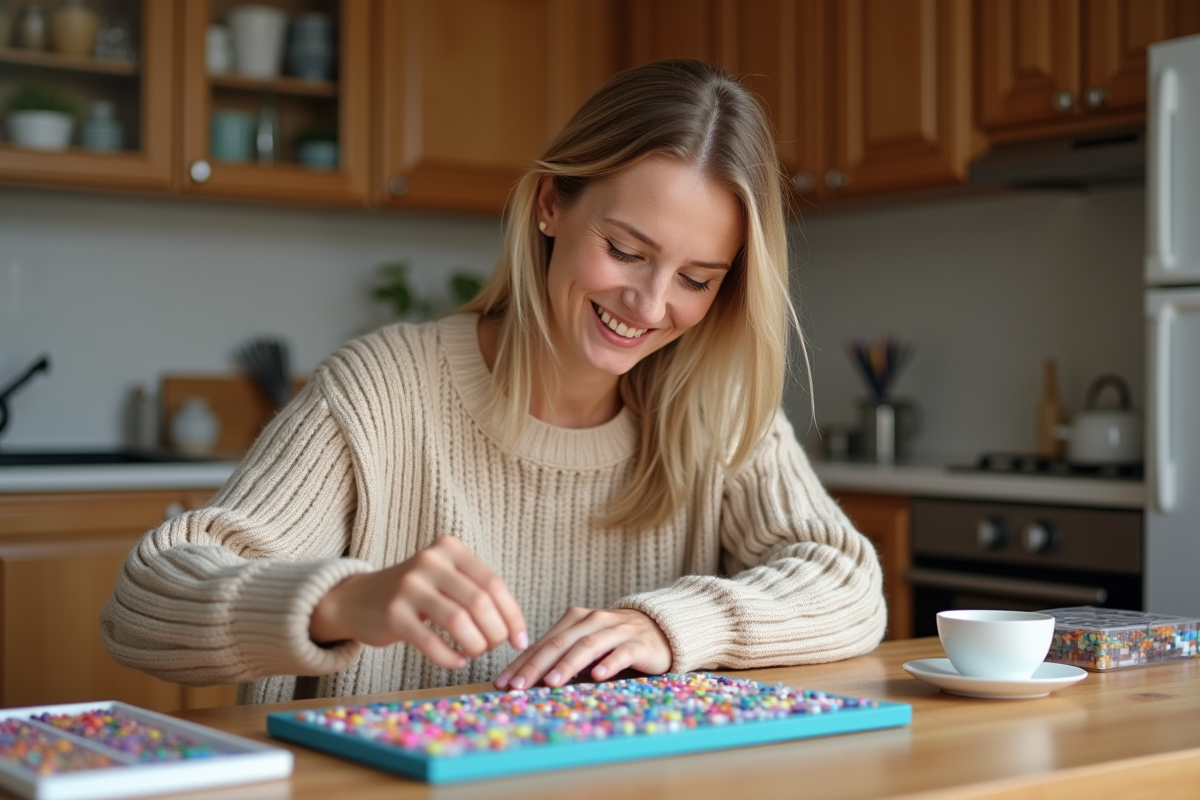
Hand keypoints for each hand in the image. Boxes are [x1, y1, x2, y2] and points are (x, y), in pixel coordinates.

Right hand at [309, 536, 526, 670]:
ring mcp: (409, 587)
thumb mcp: (445, 577)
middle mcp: (430, 561)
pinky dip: (451, 658)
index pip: (493, 583)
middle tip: (495, 647)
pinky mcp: (393, 614)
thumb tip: (516, 628)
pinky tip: (457, 661)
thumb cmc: (415, 594)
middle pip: (480, 602)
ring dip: (476, 645)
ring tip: (476, 653)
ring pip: (459, 621)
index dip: (512, 615)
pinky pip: (433, 643)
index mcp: (449, 548)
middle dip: (495, 632)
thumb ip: (477, 590)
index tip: (520, 638)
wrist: (357, 599)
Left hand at [493, 607, 670, 689]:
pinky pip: (621, 652)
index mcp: (574, 620)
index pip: (542, 643)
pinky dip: (608, 663)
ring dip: (567, 664)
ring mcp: (616, 630)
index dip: (521, 663)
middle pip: (560, 643)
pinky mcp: (638, 643)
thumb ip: (560, 660)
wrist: (660, 629)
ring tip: (551, 682)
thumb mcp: (585, 648)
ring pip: (587, 645)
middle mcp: (592, 620)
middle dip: (536, 665)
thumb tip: (524, 683)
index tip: (502, 684)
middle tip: (519, 686)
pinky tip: (596, 676)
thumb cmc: (613, 643)